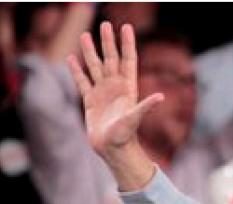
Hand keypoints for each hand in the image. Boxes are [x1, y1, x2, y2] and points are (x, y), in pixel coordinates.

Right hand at [66, 22, 163, 158]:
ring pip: (95, 67)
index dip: (127, 44)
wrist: (113, 150)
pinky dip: (76, 70)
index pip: (128, 60)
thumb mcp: (135, 118)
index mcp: (127, 88)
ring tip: (85, 35)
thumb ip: (146, 106)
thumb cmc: (126, 136)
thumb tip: (161, 97)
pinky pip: (82, 82)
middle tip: (105, 24)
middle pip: (111, 59)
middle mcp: (115, 88)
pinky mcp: (90, 101)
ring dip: (90, 52)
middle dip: (108, 42)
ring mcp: (102, 93)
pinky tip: (71, 58)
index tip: (126, 27)